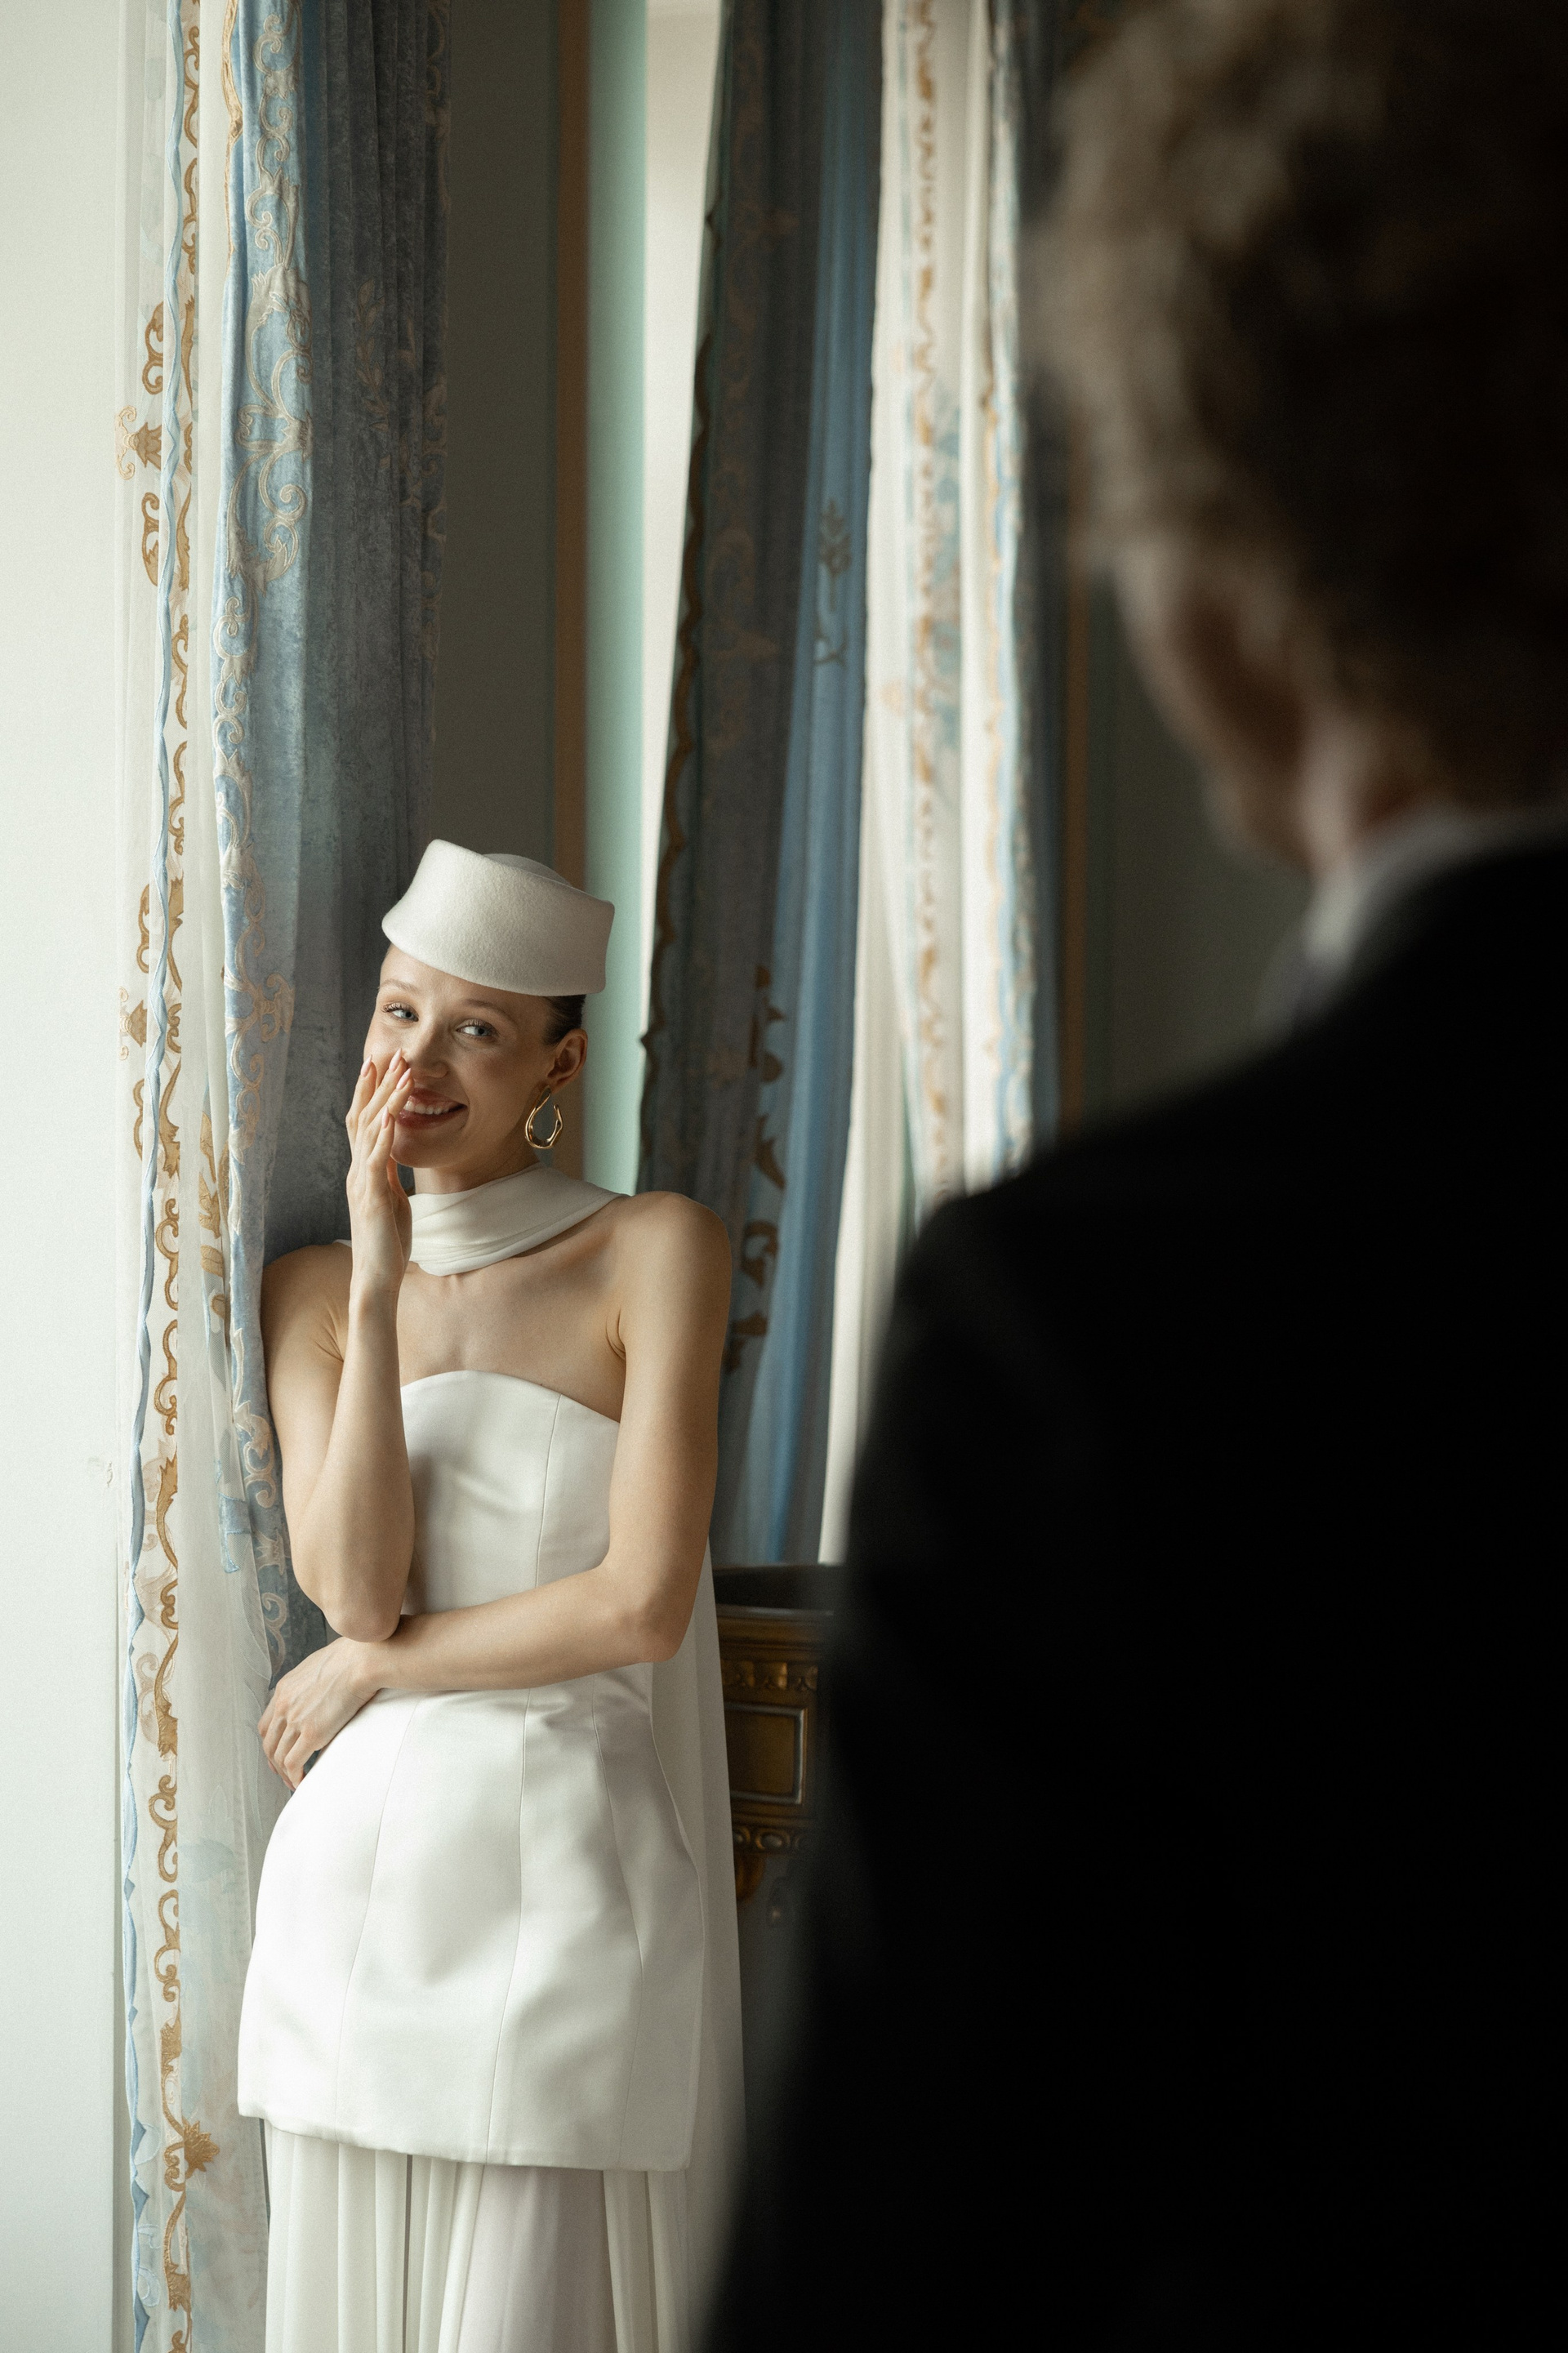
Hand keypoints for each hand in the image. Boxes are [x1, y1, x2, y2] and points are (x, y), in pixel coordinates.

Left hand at [259, 1638, 379, 1788]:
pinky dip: (294, 1776)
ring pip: (279, 1756)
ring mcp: (296, 1720)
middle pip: (269, 1742)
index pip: (267, 1723)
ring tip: (295, 1782)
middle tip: (283, 1773)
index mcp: (285, 1688)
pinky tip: (302, 1781)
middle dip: (273, 1762)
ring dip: (285, 1774)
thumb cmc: (352, 1658)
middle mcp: (284, 1705)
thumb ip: (311, 1684)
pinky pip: (293, 1763)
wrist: (363, 1661)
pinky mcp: (312, 1733)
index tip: (277, 1752)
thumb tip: (320, 1694)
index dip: (270, 1742)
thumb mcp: (320, 1667)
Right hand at [345, 1053, 413, 1295]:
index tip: (380, 1062)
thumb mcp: (389, 1198)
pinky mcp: (371, 1200)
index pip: (364, 1122)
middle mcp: (358, 1172)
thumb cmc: (385, 1242)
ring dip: (386, 1100)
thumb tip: (391, 1149)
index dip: (370, 1091)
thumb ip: (386, 1173)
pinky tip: (392, 1116)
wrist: (376, 1277)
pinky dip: (384, 1137)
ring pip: (370, 1133)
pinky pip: (376, 1163)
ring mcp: (362, 1184)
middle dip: (378, 1085)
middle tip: (391, 1053)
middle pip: (364, 1118)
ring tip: (400, 1074)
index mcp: (364, 1171)